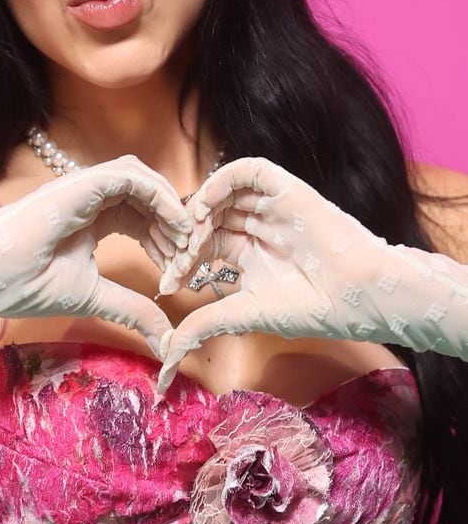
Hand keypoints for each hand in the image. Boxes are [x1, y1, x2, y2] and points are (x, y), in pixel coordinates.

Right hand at [8, 155, 192, 355]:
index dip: (166, 238)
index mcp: (92, 219)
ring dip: (170, 207)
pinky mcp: (82, 183)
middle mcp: (91, 198)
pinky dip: (160, 195)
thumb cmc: (27, 285)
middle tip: (188, 257)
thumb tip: (167, 341)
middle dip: (174, 224)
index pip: (141, 216)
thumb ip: (133, 310)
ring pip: (143, 179)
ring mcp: (85, 187)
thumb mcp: (95, 298)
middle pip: (148, 196)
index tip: (178, 271)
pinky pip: (132, 176)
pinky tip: (173, 224)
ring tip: (183, 242)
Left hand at [154, 155, 464, 393]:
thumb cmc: (308, 309)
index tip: (168, 284)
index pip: (205, 245)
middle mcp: (259, 227)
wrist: (355, 296)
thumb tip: (167, 352)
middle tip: (176, 258)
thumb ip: (204, 324)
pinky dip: (222, 179)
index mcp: (250, 255)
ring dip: (200, 208)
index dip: (183, 260)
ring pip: (224, 193)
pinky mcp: (286, 189)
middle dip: (187, 236)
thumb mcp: (243, 314)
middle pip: (210, 217)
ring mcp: (272, 207)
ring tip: (190, 234)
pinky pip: (249, 171)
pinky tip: (207, 204)